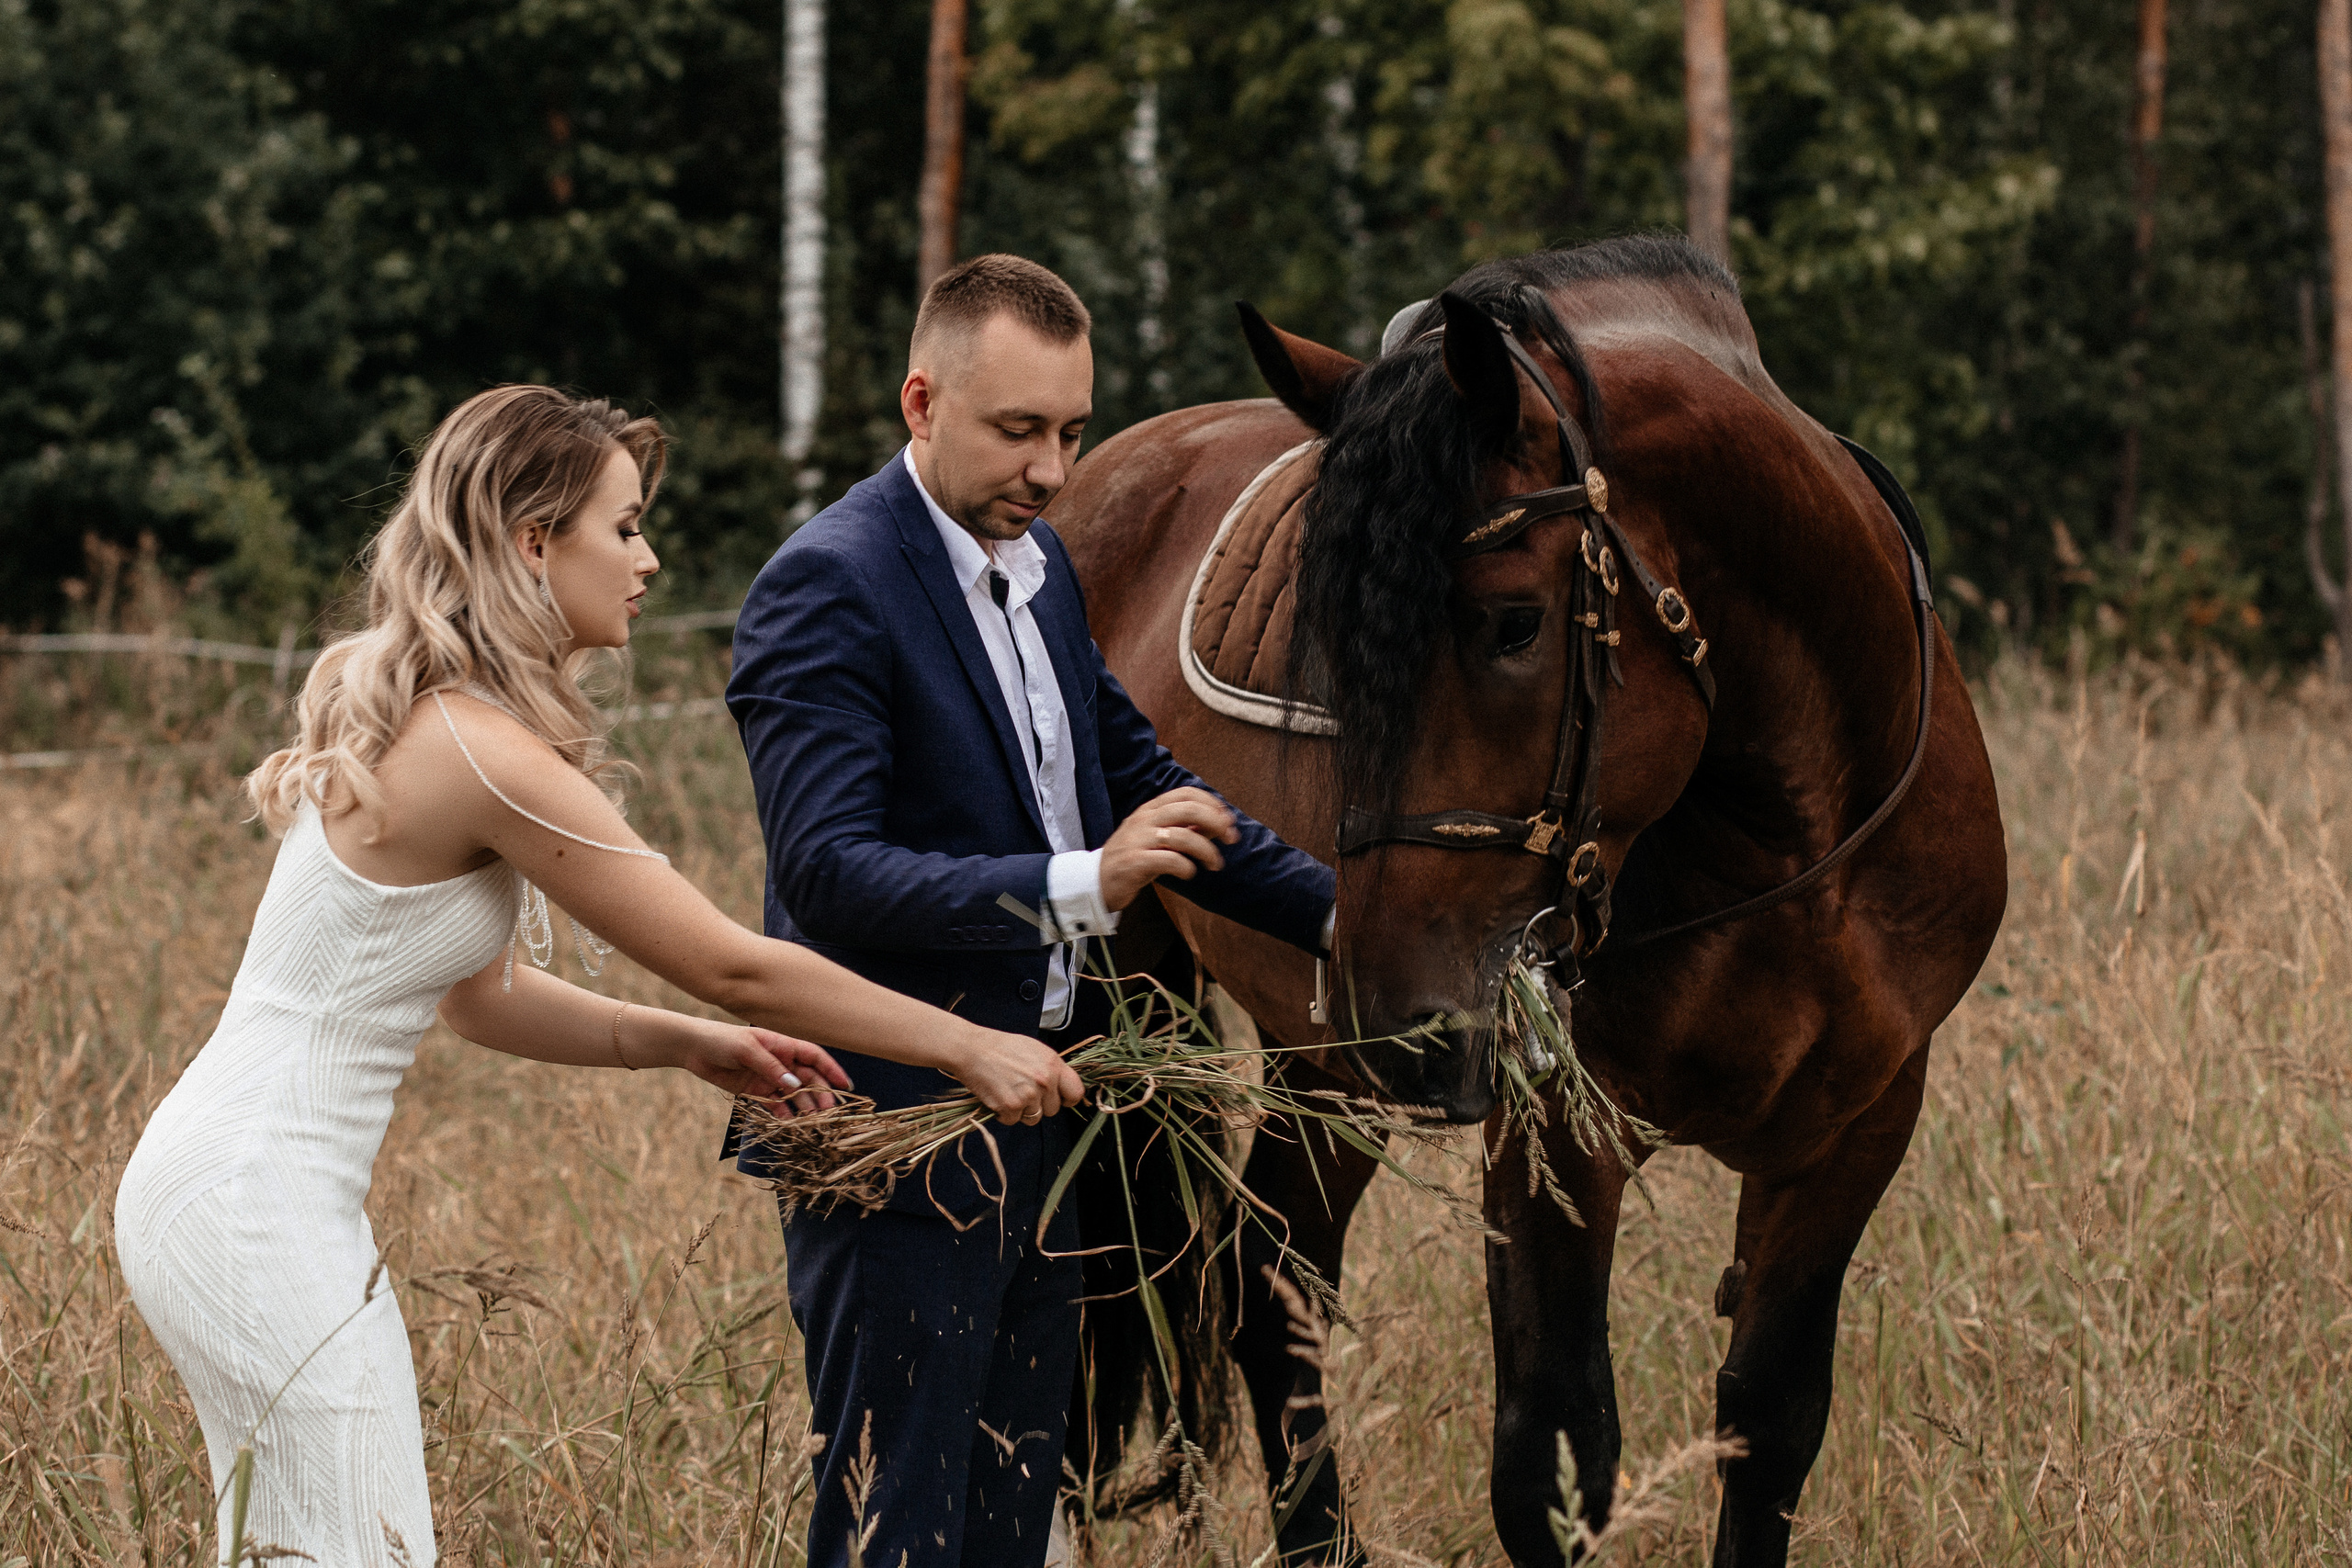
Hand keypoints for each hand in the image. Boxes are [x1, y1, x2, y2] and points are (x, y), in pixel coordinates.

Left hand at [676, 1023, 852, 1115]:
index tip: (846, 1086)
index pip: (815, 1057)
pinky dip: (782, 1114)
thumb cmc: (722, 1040)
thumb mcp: (748, 1050)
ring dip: (804, 1107)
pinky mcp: (755, 1091)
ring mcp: (769, 1078)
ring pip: (793, 1094)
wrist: (693, 1048)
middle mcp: (781, 1062)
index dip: (832, 1070)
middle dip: (820, 1094)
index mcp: (783, 1045)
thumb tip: (795, 1085)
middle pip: (808, 1079)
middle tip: (829, 1112)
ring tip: (812, 1123)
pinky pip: (774, 1105)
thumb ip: (771, 1068)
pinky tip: (789, 1124)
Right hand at [952, 1028, 1086, 1125]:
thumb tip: (1065, 1088)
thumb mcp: (1036, 1050)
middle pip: (1053, 1110)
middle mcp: (1045, 1081)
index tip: (1059, 1099)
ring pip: (1034, 1118)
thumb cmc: (1003, 1048)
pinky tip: (998, 1095)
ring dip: (1022, 1110)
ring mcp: (1028, 1095)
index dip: (1067, 1098)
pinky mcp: (1010, 1106)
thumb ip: (1053, 1069)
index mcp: (1054, 1065)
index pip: (1076, 1093)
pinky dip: (1004, 1113)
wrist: (972, 1049)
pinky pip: (1014, 1121)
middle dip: (1039, 1104)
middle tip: (1022, 1089)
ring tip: (1009, 1090)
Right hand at [1100, 787, 1237, 910]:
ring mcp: (1138, 840)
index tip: (1228, 820)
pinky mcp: (1134, 862)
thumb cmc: (1132, 860)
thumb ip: (1183, 829)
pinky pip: (1169, 860)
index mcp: (1150, 810)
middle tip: (1231, 838)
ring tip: (1215, 864)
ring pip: (1183, 836)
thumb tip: (1216, 825)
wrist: (1095, 882)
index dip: (1211, 803)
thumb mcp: (1156, 839)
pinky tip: (1189, 873)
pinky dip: (1186, 867)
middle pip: (1189, 810)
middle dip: (1216, 822)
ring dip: (1206, 850)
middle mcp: (1144, 820)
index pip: (1186, 793)